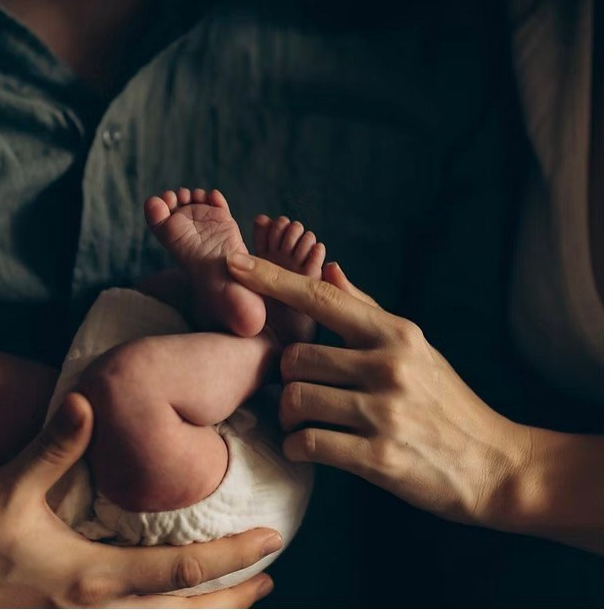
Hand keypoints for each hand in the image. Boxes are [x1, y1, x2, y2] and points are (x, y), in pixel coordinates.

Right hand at [0, 392, 280, 607]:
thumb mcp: (9, 492)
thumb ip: (54, 448)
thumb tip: (87, 401)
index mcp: (94, 577)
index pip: (181, 570)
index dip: (231, 558)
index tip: (270, 540)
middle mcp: (100, 612)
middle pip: (186, 614)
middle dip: (235, 598)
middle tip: (272, 577)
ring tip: (243, 598)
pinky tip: (180, 606)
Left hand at [226, 254, 530, 527]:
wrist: (493, 464)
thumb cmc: (445, 401)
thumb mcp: (415, 346)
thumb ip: (366, 309)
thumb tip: (328, 269)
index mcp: (394, 333)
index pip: (320, 297)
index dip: (270, 279)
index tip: (233, 262)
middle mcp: (388, 364)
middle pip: (296, 356)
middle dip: (287, 376)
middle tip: (298, 390)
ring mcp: (384, 411)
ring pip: (296, 399)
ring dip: (288, 414)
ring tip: (303, 421)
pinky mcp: (380, 457)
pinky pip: (309, 443)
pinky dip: (297, 446)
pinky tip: (308, 447)